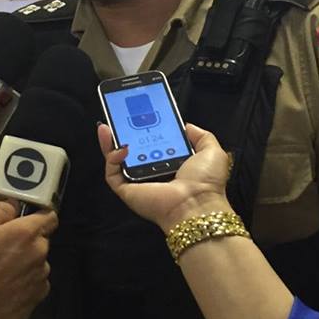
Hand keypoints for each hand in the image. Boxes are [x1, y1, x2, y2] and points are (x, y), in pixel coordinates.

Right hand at [0, 202, 57, 318]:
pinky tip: (6, 288)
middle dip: (27, 241)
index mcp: (26, 234)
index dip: (40, 215)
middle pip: (41, 240)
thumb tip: (13, 204)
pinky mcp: (38, 298)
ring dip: (26, 263)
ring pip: (38, 262)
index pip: (50, 216)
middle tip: (3, 249)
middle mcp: (39, 254)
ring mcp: (41, 278)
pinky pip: (36, 283)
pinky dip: (26, 282)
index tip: (27, 219)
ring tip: (2, 272)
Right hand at [100, 123, 232, 232]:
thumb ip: (201, 136)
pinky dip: (112, 159)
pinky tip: (120, 147)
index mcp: (171, 164)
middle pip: (131, 150)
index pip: (152, 144)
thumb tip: (186, 126)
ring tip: (107, 127)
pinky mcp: (126, 190)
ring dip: (109, 143)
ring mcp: (137, 182)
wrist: (197, 203)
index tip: (139, 115)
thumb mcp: (211, 151)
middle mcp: (152, 173)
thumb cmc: (205, 182)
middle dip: (122, 133)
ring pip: (116, 161)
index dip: (144, 129)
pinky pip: (112, 173)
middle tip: (117, 118)